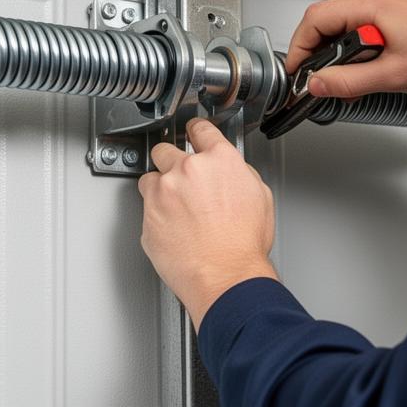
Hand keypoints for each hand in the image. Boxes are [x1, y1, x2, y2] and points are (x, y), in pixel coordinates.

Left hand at [138, 119, 278, 327]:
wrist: (226, 277)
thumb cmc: (244, 245)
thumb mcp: (260, 197)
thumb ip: (240, 174)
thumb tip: (231, 172)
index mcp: (219, 160)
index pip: (201, 130)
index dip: (196, 130)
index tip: (192, 132)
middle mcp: (187, 170)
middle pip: (166, 149)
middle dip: (172, 160)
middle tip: (181, 177)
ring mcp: (163, 193)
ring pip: (150, 178)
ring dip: (160, 188)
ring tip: (176, 208)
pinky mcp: (147, 217)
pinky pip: (146, 209)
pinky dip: (156, 216)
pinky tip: (174, 228)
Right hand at [285, 0, 406, 115]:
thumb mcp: (389, 76)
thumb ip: (347, 82)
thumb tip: (316, 84)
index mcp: (369, 4)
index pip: (314, 20)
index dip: (299, 49)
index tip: (296, 72)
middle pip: (321, 21)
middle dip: (316, 54)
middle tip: (319, 81)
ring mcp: (376, 0)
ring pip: (335, 25)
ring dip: (334, 54)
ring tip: (346, 80)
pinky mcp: (382, 9)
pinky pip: (351, 26)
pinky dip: (348, 49)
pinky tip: (360, 69)